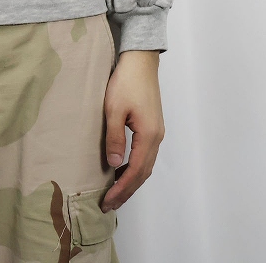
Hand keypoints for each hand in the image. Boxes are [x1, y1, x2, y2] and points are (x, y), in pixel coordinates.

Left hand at [100, 50, 164, 211]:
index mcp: (149, 136)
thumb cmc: (126, 82)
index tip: (108, 201)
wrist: (140, 61)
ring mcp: (156, 131)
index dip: (122, 189)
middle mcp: (157, 137)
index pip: (136, 171)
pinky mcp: (152, 125)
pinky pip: (145, 154)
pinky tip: (122, 168)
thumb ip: (115, 137)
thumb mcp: (114, 109)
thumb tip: (114, 165)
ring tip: (114, 192)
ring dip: (131, 180)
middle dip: (127, 190)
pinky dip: (135, 167)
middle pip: (144, 172)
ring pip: (146, 165)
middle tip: (109, 204)